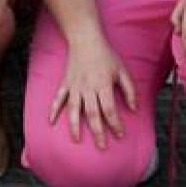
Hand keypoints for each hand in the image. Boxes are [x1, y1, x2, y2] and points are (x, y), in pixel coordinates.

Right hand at [48, 34, 137, 148]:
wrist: (85, 40)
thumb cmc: (106, 56)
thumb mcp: (122, 70)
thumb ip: (129, 90)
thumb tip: (134, 109)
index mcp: (103, 84)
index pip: (109, 109)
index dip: (115, 124)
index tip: (120, 135)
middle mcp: (87, 87)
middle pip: (92, 113)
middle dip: (97, 131)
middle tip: (102, 146)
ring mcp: (74, 86)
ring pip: (73, 109)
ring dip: (75, 125)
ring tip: (76, 140)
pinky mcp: (65, 84)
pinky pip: (58, 98)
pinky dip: (53, 110)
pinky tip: (51, 122)